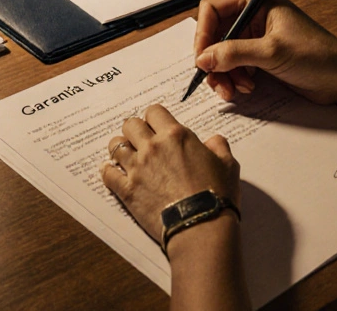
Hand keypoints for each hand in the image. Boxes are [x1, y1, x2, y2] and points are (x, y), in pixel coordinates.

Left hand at [100, 104, 239, 242]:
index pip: (154, 111)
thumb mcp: (228, 165)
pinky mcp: (127, 190)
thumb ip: (219, 146)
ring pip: (116, 146)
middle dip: (135, 130)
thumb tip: (214, 141)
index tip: (158, 127)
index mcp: (176, 136)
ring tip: (127, 155)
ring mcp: (137, 168)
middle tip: (142, 141)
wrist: (201, 225)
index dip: (155, 118)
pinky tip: (112, 171)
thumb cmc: (217, 195)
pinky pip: (107, 173)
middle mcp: (153, 147)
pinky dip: (108, 171)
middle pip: (130, 124)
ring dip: (121, 148)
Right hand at [194, 0, 336, 104]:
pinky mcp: (260, 56)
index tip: (202, 59)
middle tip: (217, 82)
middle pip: (215, 34)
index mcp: (257, 2)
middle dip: (214, 60)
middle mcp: (254, 16)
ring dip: (223, 74)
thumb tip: (203, 59)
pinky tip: (246, 89)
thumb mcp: (272, 52)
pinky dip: (234, 79)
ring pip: (222, 53)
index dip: (203, 34)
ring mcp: (256, 37)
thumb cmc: (317, 56)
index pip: (213, 9)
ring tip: (235, 90)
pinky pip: (234, 65)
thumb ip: (234, 53)